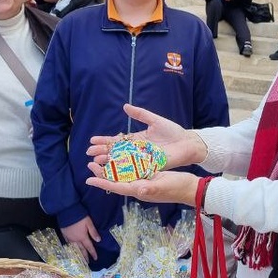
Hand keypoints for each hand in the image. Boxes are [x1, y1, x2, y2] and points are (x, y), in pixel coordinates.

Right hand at [62, 216, 100, 262]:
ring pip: (74, 248)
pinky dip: (71, 248)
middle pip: (81, 250)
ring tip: (80, 259)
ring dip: (78, 254)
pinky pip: (68, 244)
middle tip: (87, 262)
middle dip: (85, 256)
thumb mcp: (89, 223)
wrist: (67, 211)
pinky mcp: (64, 235)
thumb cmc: (79, 216)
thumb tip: (99, 240)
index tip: (96, 258)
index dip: (93, 252)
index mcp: (83, 237)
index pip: (89, 247)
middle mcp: (76, 239)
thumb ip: (93, 232)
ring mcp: (69, 238)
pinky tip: (72, 249)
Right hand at [87, 104, 207, 170]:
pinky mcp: (149, 167)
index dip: (105, 141)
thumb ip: (140, 114)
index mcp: (136, 139)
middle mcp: (137, 151)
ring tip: (96, 162)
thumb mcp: (154, 120)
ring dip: (109, 162)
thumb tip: (125, 106)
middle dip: (102, 152)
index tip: (92, 140)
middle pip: (116, 153)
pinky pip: (134, 170)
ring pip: (122, 162)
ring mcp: (142, 160)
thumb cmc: (172, 131)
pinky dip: (123, 171)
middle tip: (89, 154)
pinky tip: (112, 171)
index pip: (117, 141)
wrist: (187, 142)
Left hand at [87, 165, 199, 207]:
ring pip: (122, 175)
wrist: (190, 188)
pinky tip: (119, 158)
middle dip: (103, 173)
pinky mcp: (148, 177)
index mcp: (139, 190)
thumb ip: (151, 188)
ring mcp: (143, 182)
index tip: (89, 179)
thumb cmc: (177, 188)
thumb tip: (138, 189)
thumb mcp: (164, 186)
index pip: (117, 186)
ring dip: (110, 168)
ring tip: (100, 160)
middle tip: (90, 164)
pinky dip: (123, 165)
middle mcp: (138, 187)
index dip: (102, 182)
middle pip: (116, 180)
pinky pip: (132, 171)